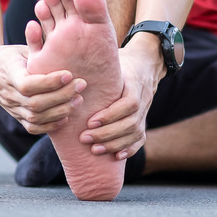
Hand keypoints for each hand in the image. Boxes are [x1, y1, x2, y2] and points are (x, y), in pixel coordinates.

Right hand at [0, 44, 86, 134]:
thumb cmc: (8, 57)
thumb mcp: (20, 49)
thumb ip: (35, 46)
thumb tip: (48, 28)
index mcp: (8, 73)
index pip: (28, 84)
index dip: (49, 82)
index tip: (69, 74)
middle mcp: (8, 94)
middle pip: (35, 103)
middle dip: (62, 96)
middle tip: (81, 85)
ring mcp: (11, 108)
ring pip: (35, 117)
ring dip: (60, 111)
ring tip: (78, 100)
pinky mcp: (16, 116)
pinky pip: (32, 127)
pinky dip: (50, 126)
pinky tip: (66, 117)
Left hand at [78, 40, 163, 159]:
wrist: (146, 64)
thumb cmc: (121, 62)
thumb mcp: (112, 60)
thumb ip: (96, 66)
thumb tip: (69, 70)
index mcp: (135, 83)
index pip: (128, 103)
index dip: (111, 115)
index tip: (90, 122)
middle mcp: (144, 99)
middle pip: (130, 122)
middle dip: (107, 133)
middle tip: (85, 138)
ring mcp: (145, 111)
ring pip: (135, 133)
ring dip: (114, 144)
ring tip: (94, 149)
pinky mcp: (144, 121)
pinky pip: (141, 139)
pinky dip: (129, 149)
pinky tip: (116, 156)